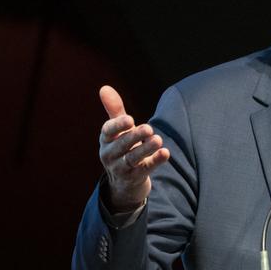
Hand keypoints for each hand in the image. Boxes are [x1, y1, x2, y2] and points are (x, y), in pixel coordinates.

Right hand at [98, 86, 170, 212]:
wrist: (125, 182)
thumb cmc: (122, 148)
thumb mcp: (118, 131)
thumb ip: (115, 110)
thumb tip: (104, 87)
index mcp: (106, 140)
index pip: (108, 132)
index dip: (118, 125)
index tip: (130, 119)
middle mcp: (110, 155)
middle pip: (122, 145)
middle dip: (135, 136)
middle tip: (149, 128)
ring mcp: (121, 168)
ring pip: (133, 158)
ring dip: (145, 149)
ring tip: (158, 140)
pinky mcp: (135, 178)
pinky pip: (145, 169)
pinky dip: (156, 161)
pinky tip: (166, 153)